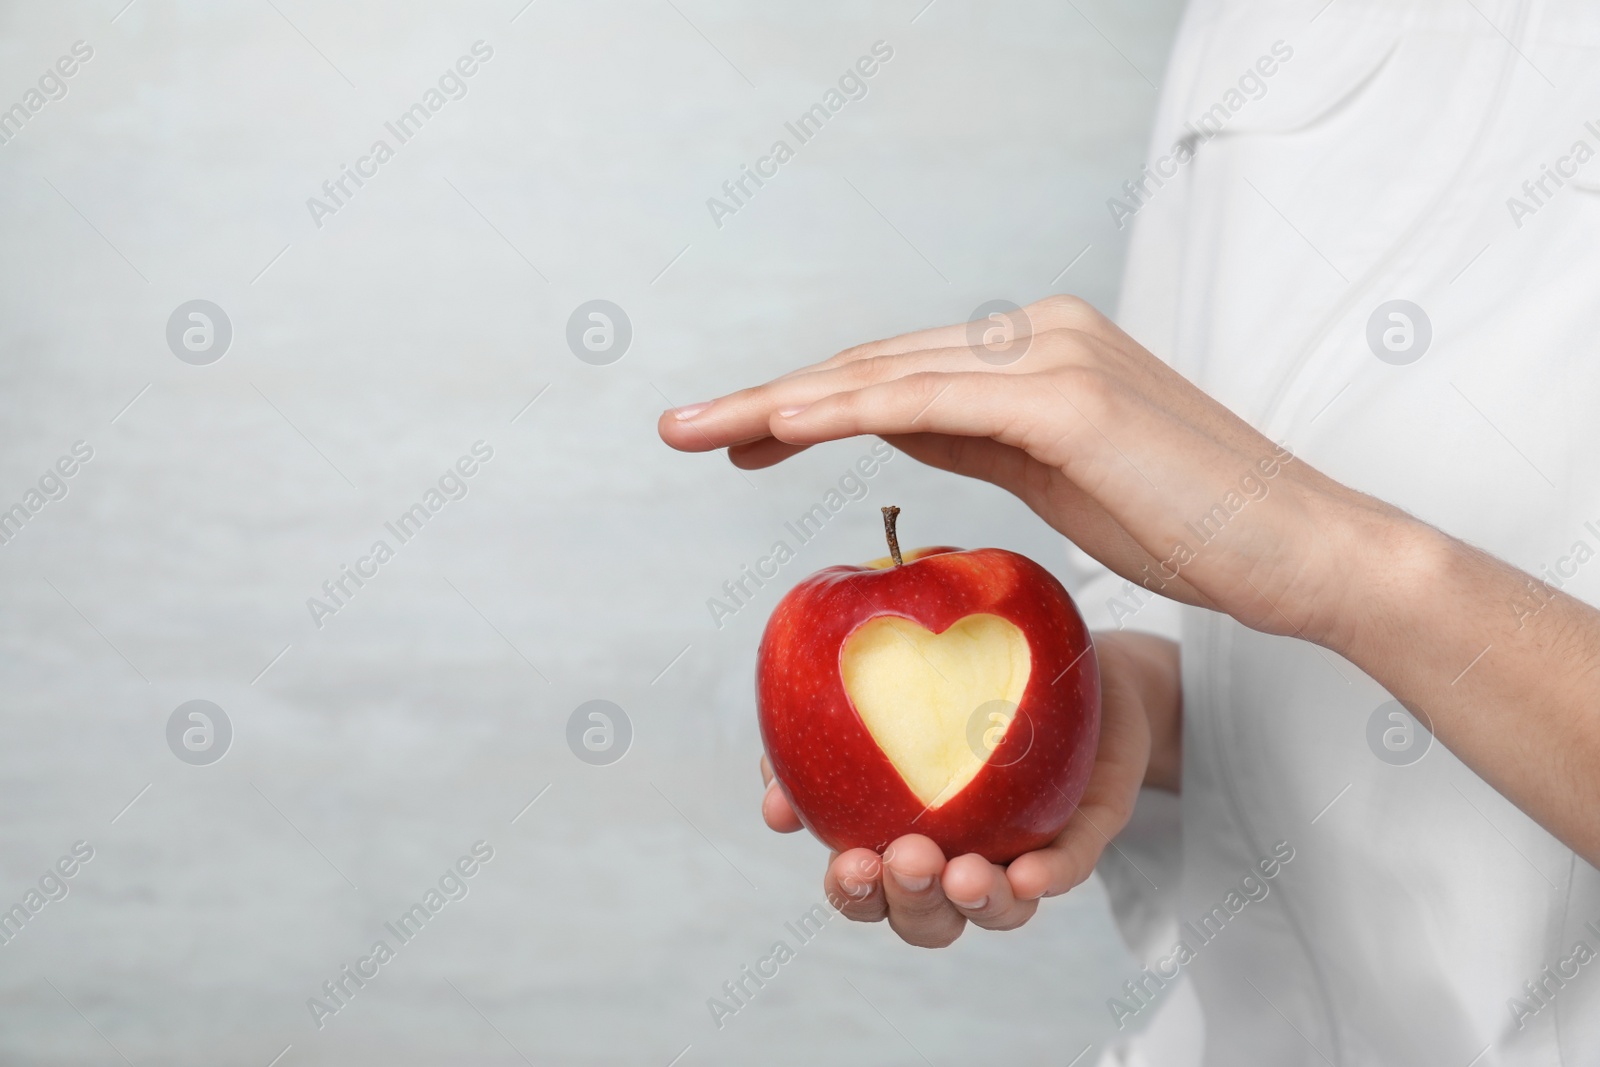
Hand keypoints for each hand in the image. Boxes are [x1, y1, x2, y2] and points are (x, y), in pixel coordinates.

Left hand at [659, 295, 1409, 649]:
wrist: (1300, 551)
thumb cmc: (1190, 526)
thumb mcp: (1060, 478)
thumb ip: (983, 438)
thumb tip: (901, 428)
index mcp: (1040, 346)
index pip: (896, 373)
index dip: (809, 403)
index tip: (740, 437)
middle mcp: (1041, 331)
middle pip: (873, 364)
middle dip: (769, 398)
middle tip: (682, 428)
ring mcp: (1055, 355)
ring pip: (885, 374)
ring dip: (780, 401)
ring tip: (698, 430)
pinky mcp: (1068, 398)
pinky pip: (929, 402)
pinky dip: (845, 411)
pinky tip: (777, 426)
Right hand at [759, 632, 1178, 947]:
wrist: (1058, 656)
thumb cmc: (955, 681)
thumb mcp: (879, 698)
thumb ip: (817, 742)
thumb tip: (772, 801)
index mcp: (905, 838)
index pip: (871, 892)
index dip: (855, 893)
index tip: (848, 860)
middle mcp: (964, 859)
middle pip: (931, 920)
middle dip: (913, 903)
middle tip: (907, 859)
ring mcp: (1025, 851)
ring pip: (1002, 911)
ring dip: (980, 903)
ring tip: (967, 873)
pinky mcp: (1084, 830)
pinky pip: (1070, 865)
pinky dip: (1050, 876)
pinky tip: (1030, 874)